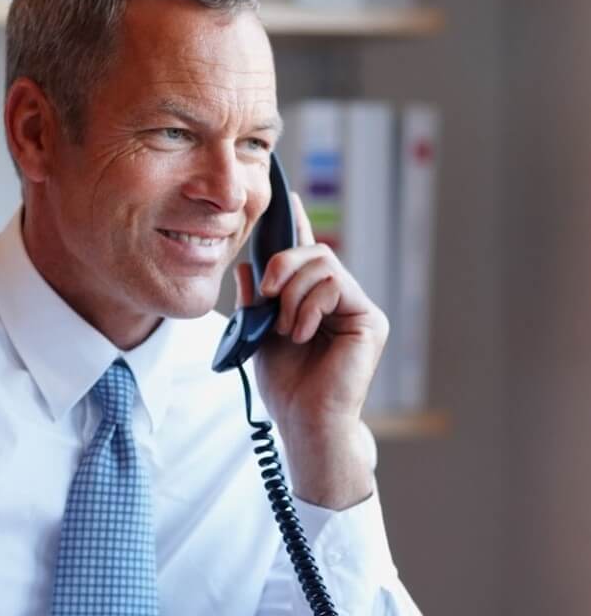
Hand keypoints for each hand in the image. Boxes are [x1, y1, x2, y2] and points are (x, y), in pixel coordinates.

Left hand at [235, 192, 386, 507]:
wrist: (303, 421)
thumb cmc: (285, 385)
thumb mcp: (257, 334)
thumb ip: (254, 300)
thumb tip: (245, 266)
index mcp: (314, 300)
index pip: (306, 253)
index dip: (297, 223)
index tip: (287, 194)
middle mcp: (340, 298)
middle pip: (312, 252)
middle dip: (281, 266)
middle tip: (266, 296)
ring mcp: (358, 307)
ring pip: (322, 264)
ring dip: (292, 295)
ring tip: (288, 329)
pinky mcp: (370, 319)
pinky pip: (334, 285)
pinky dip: (307, 306)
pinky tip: (302, 333)